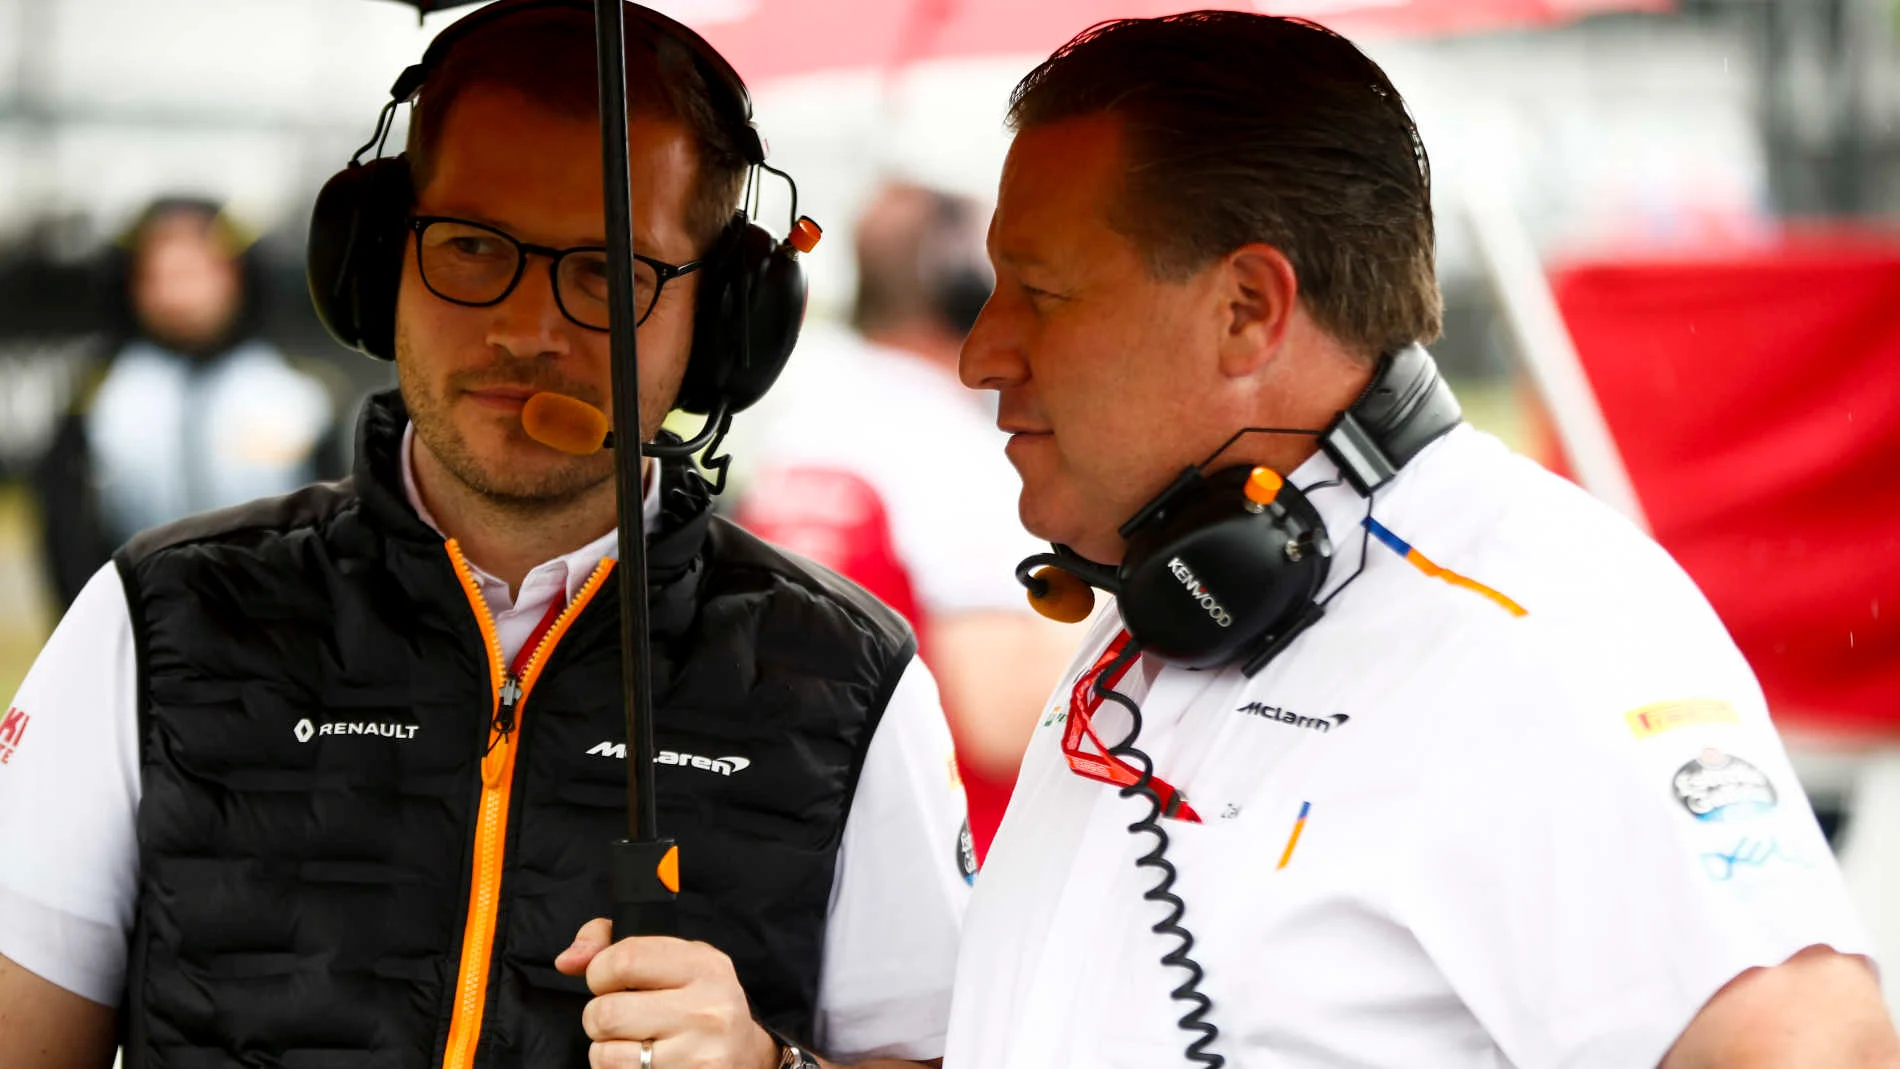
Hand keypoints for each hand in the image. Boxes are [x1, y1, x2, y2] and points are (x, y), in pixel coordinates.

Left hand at [556, 918, 780, 1068]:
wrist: (744, 1054)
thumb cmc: (698, 1002)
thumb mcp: (675, 959)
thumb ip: (614, 944)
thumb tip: (567, 959)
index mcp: (703, 966)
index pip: (625, 959)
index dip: (599, 971)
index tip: (607, 980)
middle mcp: (706, 1010)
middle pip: (606, 1012)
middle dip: (599, 1017)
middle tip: (620, 1018)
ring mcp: (698, 1055)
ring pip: (605, 1054)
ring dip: (606, 1051)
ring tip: (632, 1043)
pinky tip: (643, 1065)